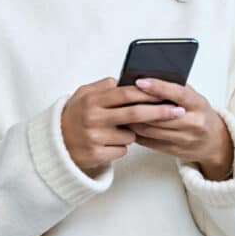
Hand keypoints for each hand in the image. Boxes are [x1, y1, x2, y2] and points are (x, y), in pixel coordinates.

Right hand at [61, 77, 181, 177]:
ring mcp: (95, 138)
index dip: (148, 93)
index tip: (166, 93)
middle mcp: (93, 118)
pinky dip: (121, 146)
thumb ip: (103, 86)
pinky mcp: (96, 155)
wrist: (56, 145)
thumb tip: (124, 80)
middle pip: (135, 114)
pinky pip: (122, 149)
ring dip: (133, 132)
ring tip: (118, 129)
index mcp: (92, 100)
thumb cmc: (75, 115)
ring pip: (130, 134)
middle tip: (178, 112)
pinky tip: (109, 142)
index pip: (126, 94)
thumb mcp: (83, 94)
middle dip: (160, 112)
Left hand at [126, 79, 233, 180]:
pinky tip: (129, 125)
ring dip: (134, 120)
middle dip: (139, 106)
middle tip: (122, 97)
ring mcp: (185, 139)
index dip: (158, 87)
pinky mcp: (175, 151)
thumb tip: (148, 78)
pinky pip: (150, 142)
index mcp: (199, 105)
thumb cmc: (200, 114)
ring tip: (122, 110)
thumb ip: (176, 89)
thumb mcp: (195, 98)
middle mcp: (194, 123)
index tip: (140, 81)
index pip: (178, 94)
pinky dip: (137, 132)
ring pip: (151, 130)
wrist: (215, 141)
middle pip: (160, 115)